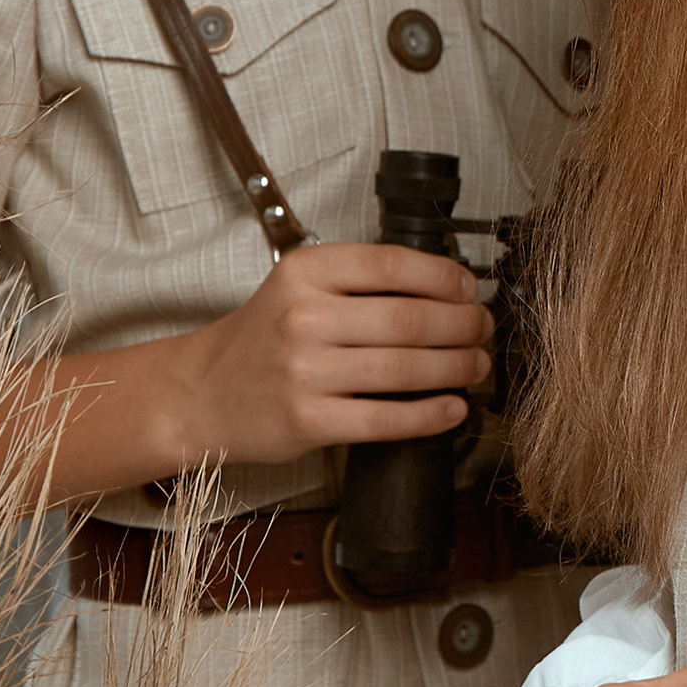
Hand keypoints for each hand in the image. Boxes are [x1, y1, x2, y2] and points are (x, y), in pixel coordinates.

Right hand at [174, 241, 490, 465]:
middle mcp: (303, 318)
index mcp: (304, 273)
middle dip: (464, 326)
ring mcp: (305, 372)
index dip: (445, 277)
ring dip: (457, 368)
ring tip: (476, 364)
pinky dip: (432, 415)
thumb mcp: (298, 287)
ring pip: (407, 370)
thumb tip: (445, 285)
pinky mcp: (309, 421)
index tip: (469, 288)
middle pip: (411, 320)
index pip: (393, 265)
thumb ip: (358, 281)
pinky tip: (453, 408)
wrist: (203, 392)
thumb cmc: (263, 338)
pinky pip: (388, 420)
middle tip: (483, 329)